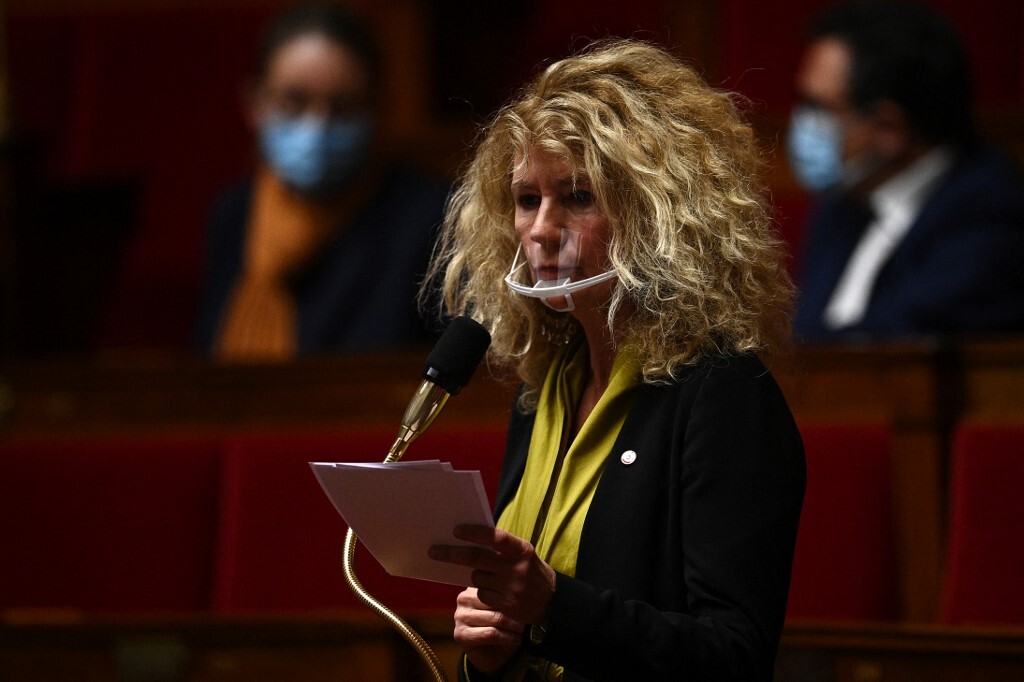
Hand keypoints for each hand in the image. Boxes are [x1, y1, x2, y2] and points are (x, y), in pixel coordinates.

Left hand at [429, 524, 556, 625]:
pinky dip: (484, 591)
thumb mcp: (523, 554)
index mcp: (522, 550)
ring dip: (476, 575)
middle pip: (477, 558)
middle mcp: (517, 568)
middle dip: (452, 554)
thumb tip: (468, 538)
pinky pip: (482, 594)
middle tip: (433, 551)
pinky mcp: (507, 605)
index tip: (456, 530)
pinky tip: (496, 591)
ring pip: (477, 577)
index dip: (475, 533)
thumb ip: (501, 547)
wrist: (552, 602)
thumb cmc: (531, 571)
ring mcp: (512, 588)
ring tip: (491, 576)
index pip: (495, 537)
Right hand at [453, 587, 523, 673]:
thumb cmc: (503, 627)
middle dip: (517, 611)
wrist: (493, 655)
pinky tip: (518, 639)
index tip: (531, 601)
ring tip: (526, 629)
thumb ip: (510, 598)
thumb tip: (526, 593)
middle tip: (531, 617)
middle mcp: (463, 599)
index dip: (515, 595)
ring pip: (495, 618)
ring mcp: (460, 617)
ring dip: (515, 626)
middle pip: (497, 602)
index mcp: (475, 587)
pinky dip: (508, 637)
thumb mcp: (507, 608)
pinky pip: (491, 633)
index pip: (497, 586)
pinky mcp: (461, 634)